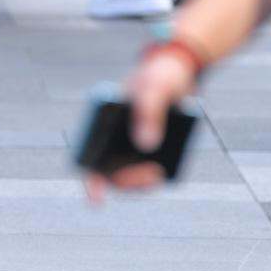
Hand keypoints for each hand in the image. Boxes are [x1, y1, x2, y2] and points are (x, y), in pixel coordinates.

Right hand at [84, 50, 196, 201]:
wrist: (182, 72)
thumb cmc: (160, 76)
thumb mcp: (156, 88)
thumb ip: (149, 112)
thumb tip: (145, 145)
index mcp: (102, 119)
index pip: (88, 153)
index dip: (89, 179)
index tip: (96, 198)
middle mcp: (112, 135)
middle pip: (111, 172)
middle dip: (127, 181)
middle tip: (151, 176)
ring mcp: (132, 144)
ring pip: (130, 175)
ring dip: (141, 181)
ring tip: (158, 174)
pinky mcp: (151, 150)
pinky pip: (150, 170)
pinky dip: (156, 174)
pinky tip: (165, 167)